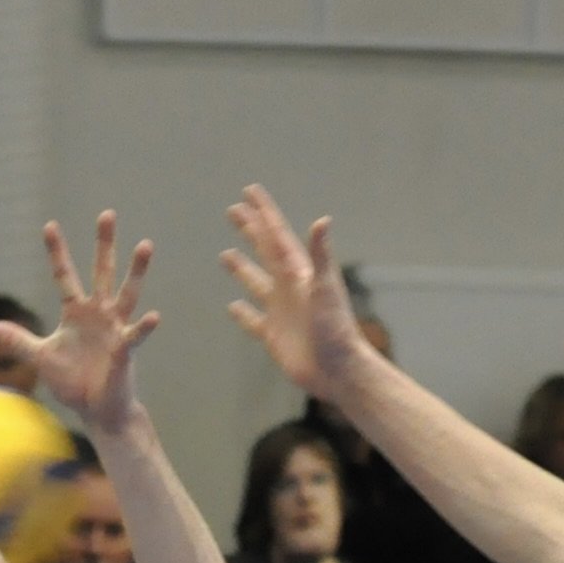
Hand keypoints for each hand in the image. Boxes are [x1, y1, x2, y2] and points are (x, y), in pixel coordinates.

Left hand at [0, 214, 160, 431]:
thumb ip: (19, 341)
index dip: (56, 252)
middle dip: (103, 244)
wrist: (96, 409)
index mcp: (76, 312)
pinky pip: (134, 336)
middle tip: (107, 214)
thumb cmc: (73, 382)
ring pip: (126, 293)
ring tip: (145, 245)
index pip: (64, 275)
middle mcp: (98, 314)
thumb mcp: (41, 358)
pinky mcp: (124, 351)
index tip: (49, 225)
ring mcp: (114, 329)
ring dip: (136, 271)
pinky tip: (153, 316)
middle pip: (101, 272)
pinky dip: (143, 327)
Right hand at [219, 187, 372, 398]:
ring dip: (242, 268)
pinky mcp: (274, 335)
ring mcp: (281, 311)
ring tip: (225, 255)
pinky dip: (243, 313)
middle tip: (234, 210)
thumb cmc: (336, 328)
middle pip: (265, 251)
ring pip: (256, 282)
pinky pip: (254, 320)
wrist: (338, 370)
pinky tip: (232, 306)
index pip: (276, 235)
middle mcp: (289, 287)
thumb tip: (322, 220)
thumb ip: (321, 254)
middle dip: (251, 230)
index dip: (263, 213)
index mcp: (299, 272)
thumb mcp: (327, 287)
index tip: (249, 192)